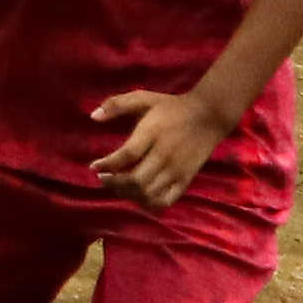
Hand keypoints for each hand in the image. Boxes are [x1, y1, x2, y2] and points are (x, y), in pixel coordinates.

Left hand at [86, 79, 245, 210]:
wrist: (209, 116)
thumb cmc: (171, 107)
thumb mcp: (144, 98)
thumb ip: (117, 104)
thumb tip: (92, 116)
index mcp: (152, 133)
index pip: (126, 156)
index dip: (107, 165)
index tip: (93, 166)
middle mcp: (164, 155)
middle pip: (135, 180)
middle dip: (113, 183)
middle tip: (103, 178)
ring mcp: (177, 170)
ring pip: (148, 193)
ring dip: (127, 194)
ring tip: (117, 186)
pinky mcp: (186, 180)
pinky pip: (165, 201)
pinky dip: (148, 204)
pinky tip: (138, 196)